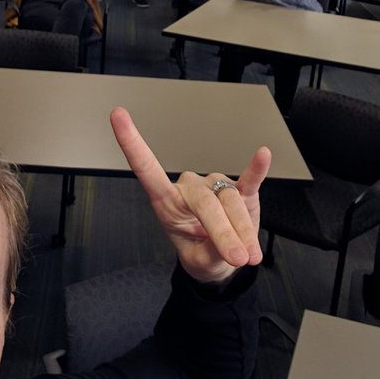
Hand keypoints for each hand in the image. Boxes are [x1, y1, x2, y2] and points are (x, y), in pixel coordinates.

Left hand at [111, 107, 267, 282]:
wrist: (224, 261)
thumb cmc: (201, 255)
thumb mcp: (198, 262)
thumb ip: (211, 253)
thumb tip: (232, 246)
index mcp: (167, 202)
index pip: (146, 169)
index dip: (132, 143)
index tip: (117, 116)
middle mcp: (190, 188)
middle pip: (207, 202)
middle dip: (224, 232)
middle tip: (236, 257)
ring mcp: (216, 186)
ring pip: (231, 202)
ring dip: (244, 231)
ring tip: (249, 256)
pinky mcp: (242, 190)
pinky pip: (249, 178)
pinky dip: (256, 168)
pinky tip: (262, 155)